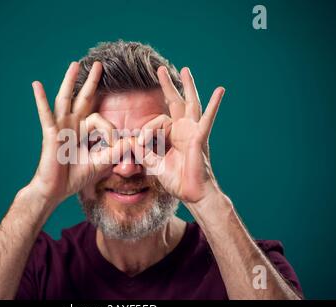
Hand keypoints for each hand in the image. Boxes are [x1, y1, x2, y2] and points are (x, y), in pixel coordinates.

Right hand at [28, 62, 122, 204]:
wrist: (56, 190)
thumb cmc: (75, 177)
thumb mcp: (101, 162)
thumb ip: (116, 151)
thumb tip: (133, 141)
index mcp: (84, 132)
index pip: (100, 119)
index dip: (110, 131)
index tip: (115, 146)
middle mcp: (72, 125)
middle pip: (83, 98)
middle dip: (92, 82)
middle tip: (99, 64)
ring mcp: (60, 127)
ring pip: (65, 99)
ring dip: (70, 81)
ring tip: (75, 65)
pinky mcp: (50, 133)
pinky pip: (45, 114)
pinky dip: (41, 99)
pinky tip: (37, 85)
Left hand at [138, 66, 224, 202]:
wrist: (191, 193)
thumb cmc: (176, 180)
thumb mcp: (153, 164)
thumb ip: (143, 152)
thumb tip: (131, 141)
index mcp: (173, 135)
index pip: (158, 121)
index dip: (146, 130)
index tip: (140, 142)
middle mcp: (183, 130)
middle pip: (176, 102)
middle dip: (168, 86)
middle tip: (159, 69)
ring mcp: (193, 131)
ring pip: (190, 103)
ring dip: (187, 86)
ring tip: (185, 70)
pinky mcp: (200, 137)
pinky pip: (207, 119)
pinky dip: (214, 104)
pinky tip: (220, 90)